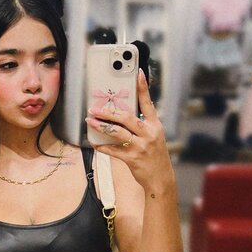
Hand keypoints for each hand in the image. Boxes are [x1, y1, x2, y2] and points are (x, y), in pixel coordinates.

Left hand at [85, 69, 173, 190]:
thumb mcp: (154, 137)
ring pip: (118, 132)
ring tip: (90, 121)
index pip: (148, 103)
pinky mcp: (132, 158)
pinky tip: (94, 143)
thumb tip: (123, 114)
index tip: (137, 73)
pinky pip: (113, 150)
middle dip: (108, 111)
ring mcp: (141, 146)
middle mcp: (149, 133)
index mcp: (155, 125)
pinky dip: (102, 146)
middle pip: (126, 117)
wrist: (161, 178)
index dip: (143, 87)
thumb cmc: (155, 156)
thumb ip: (142, 125)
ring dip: (101, 126)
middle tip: (94, 108)